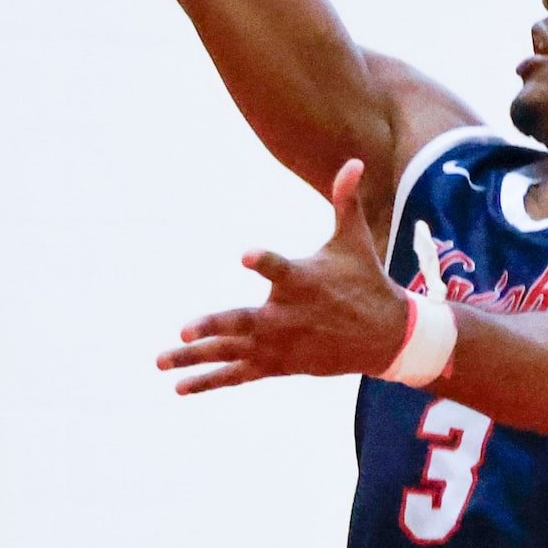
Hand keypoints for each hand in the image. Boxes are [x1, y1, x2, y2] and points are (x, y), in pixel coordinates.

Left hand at [159, 160, 410, 393]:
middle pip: (245, 322)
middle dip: (215, 326)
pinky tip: (179, 386)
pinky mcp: (278, 364)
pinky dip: (210, 380)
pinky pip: (239, 374)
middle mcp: (287, 315)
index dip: (263, 261)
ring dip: (196, 357)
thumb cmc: (365, 280)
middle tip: (185, 329)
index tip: (245, 255)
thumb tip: (352, 161)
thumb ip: (345, 201)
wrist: (387, 336)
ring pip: (232, 352)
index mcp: (303, 280)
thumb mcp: (354, 240)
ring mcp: (280, 344)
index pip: (279, 268)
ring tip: (160, 361)